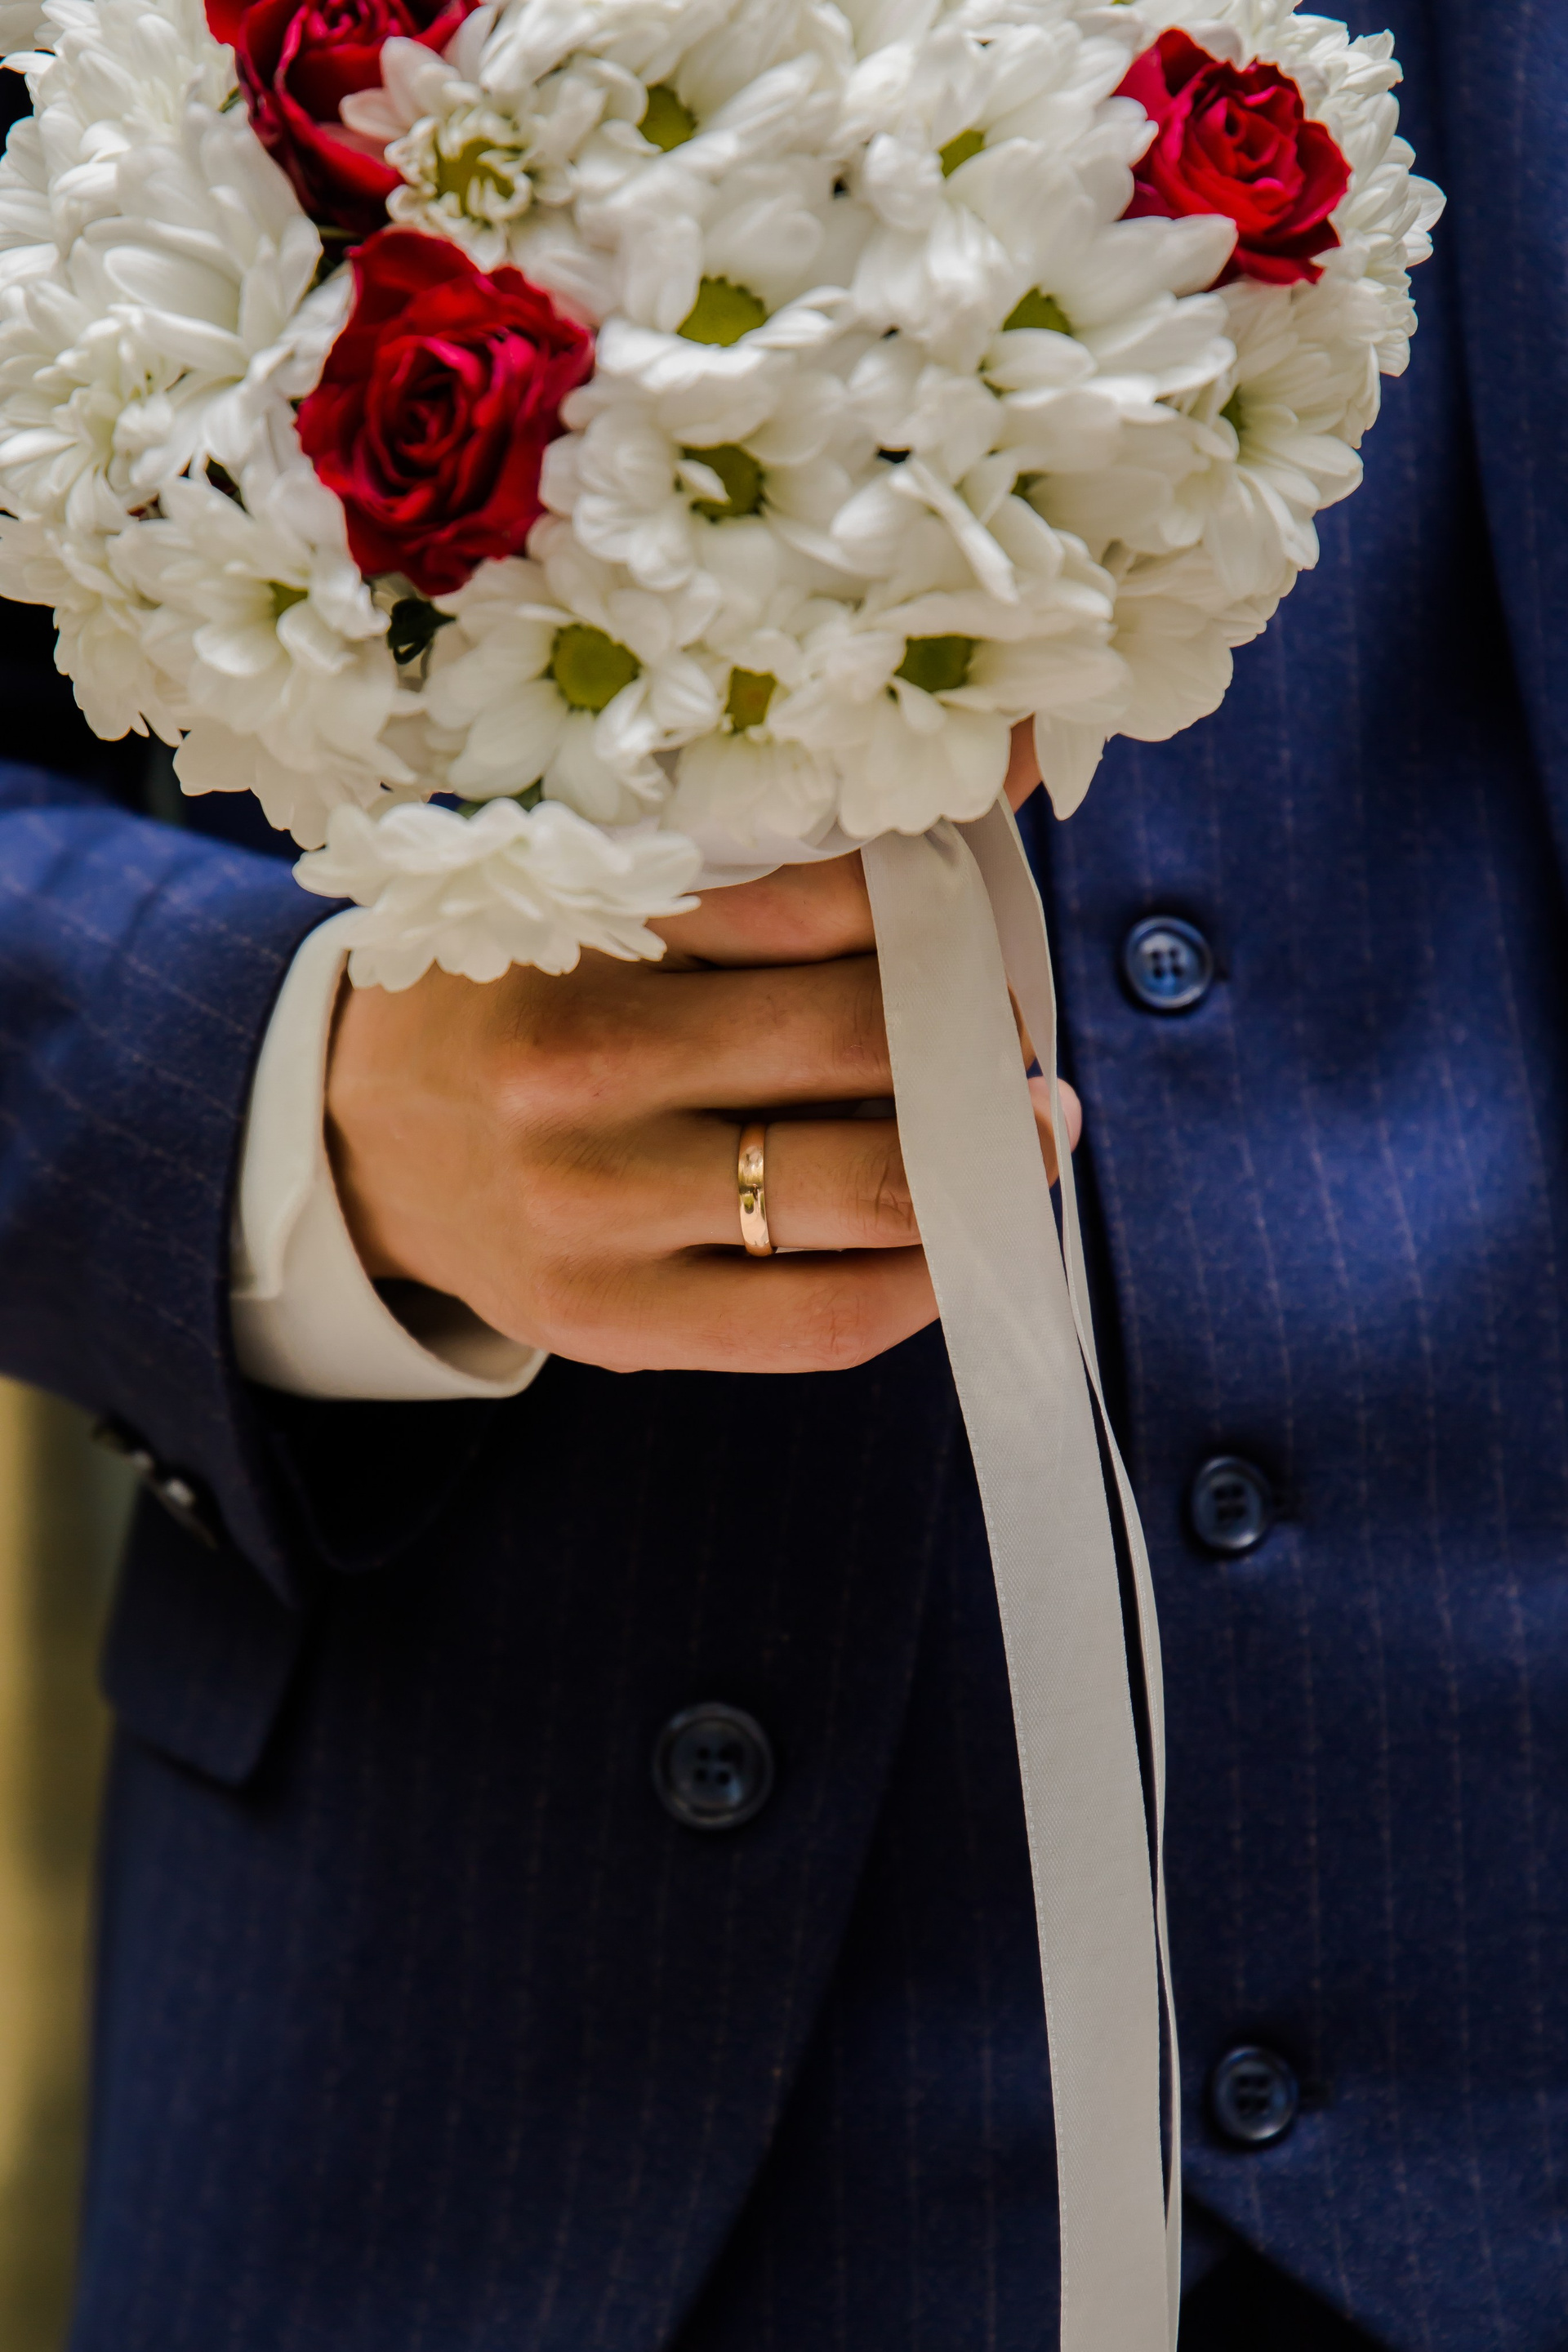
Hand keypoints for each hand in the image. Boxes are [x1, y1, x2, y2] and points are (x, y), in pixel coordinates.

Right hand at [324, 723, 1078, 1375]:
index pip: (825, 902)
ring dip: (986, 1159)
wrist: (352, 1140)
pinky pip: (823, 1320)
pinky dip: (925, 1281)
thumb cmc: (514, 992)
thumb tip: (1022, 747)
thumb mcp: (597, 881)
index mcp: (581, 927)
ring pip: (865, 1188)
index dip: (941, 913)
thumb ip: (774, 843)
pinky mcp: (611, 1322)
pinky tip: (955, 1238)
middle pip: (862, 1042)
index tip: (978, 928)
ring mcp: (593, 1209)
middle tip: (1016, 1029)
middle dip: (980, 1034)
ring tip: (1026, 1127)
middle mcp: (579, 1068)